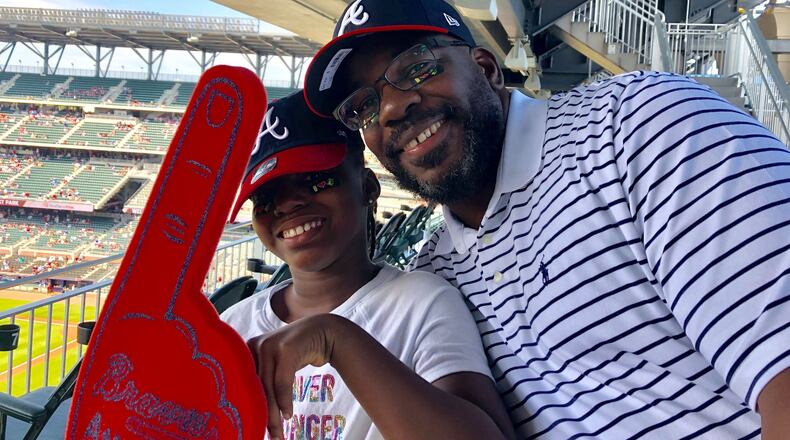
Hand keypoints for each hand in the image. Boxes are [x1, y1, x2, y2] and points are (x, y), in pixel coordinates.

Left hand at [246, 314, 343, 439]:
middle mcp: (255, 346)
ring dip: (273, 414)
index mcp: (247, 349)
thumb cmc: (298, 352)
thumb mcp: (277, 362)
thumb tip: (251, 409)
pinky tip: (288, 415)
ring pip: (267, 388)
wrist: (323, 331)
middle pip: (254, 388)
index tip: (252, 426)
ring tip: (277, 433)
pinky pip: (282, 382)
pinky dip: (285, 401)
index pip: (242, 384)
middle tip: (268, 435)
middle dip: (260, 415)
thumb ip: (263, 378)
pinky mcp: (286, 349)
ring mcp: (270, 345)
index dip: (246, 407)